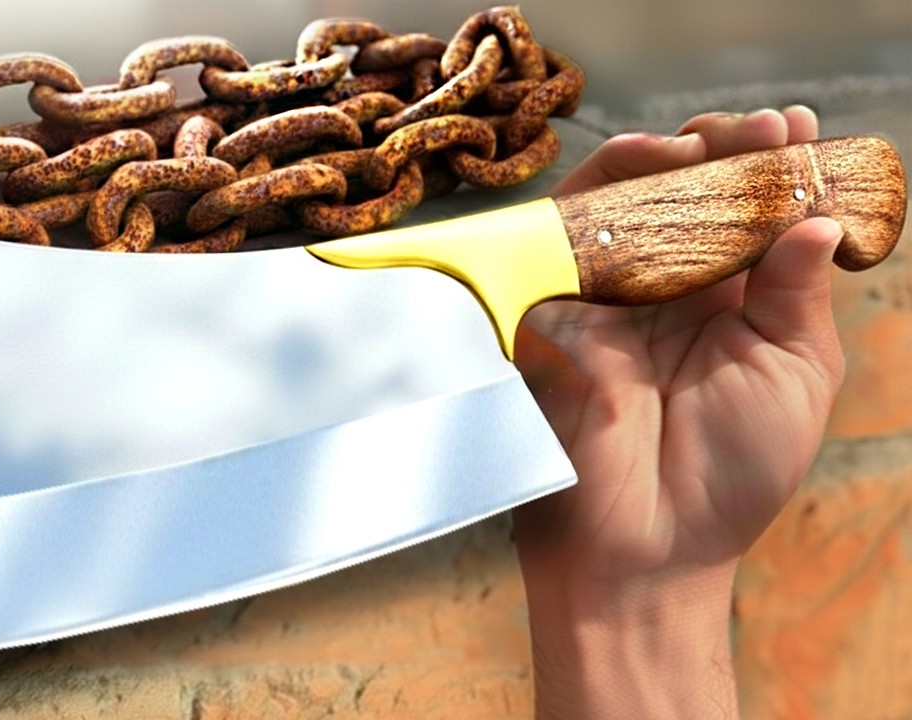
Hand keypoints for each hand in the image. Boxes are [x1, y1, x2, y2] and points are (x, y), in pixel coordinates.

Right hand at [511, 107, 844, 718]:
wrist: (642, 545)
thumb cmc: (730, 475)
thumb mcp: (793, 377)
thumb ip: (797, 297)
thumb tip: (819, 219)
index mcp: (731, 308)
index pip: (750, 219)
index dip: (776, 172)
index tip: (801, 134)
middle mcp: (669, 292)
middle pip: (690, 196)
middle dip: (728, 151)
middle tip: (764, 129)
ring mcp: (612, 293)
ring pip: (632, 198)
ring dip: (673, 156)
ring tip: (720, 138)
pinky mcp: (559, 301)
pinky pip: (576, 227)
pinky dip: (613, 182)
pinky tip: (660, 162)